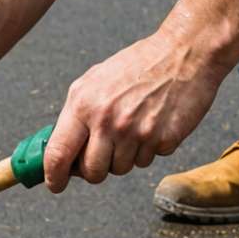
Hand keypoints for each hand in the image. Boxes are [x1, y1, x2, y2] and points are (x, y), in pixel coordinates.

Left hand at [42, 29, 227, 190]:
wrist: (184, 53)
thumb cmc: (136, 66)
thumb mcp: (93, 81)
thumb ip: (74, 116)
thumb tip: (59, 152)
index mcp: (84, 105)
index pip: (58, 154)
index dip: (54, 176)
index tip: (55, 184)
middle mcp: (108, 121)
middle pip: (92, 172)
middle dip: (95, 169)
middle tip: (103, 152)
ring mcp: (137, 133)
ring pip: (120, 169)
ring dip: (124, 157)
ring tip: (132, 128)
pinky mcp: (163, 139)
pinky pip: (147, 160)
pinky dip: (148, 149)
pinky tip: (153, 124)